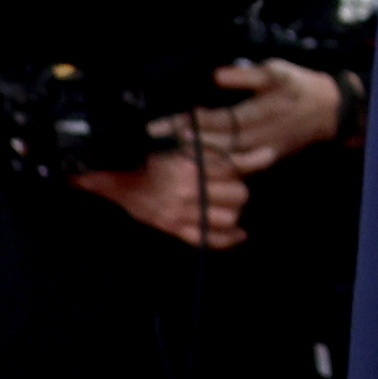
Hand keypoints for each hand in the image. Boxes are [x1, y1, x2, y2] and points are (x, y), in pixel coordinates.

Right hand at [75, 144, 250, 249]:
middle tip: (233, 182)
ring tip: (229, 202)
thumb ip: (210, 141)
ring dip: (233, 209)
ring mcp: (181, 213)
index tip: (267, 156)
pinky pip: (208, 239)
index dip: (252, 161)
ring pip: (228, 217)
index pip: (234, 167)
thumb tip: (250, 142)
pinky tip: (239, 234)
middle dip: (240, 187)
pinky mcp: (173, 228)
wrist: (110, 170)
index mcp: (190, 165)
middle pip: (238, 195)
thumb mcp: (178, 138)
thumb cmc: (147, 150)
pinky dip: (227, 239)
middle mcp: (188, 191)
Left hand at [155, 59, 344, 173]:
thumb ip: (246, 76)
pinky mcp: (265, 159)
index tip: (171, 122)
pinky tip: (196, 163)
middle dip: (186, 141)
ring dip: (196, 155)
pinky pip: (236, 167)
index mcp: (262, 111)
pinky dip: (215, 166)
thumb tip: (217, 77)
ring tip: (171, 150)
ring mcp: (262, 151)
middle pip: (217, 142)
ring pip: (224, 158)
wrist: (329, 110)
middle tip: (157, 138)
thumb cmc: (299, 86)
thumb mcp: (278, 71)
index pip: (221, 120)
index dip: (195, 122)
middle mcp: (260, 135)